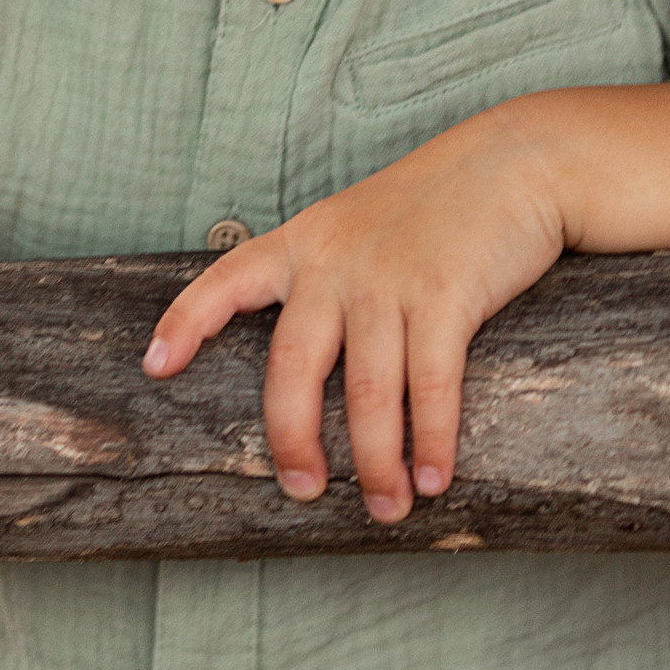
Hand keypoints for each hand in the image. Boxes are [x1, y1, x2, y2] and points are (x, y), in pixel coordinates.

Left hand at [144, 107, 569, 523]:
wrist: (514, 162)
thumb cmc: (434, 205)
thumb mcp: (359, 224)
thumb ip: (325, 276)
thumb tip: (312, 362)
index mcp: (302, 243)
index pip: (225, 281)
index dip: (186, 322)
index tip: (155, 366)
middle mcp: (334, 262)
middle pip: (293, 368)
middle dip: (293, 441)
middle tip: (303, 490)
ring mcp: (390, 279)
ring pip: (368, 391)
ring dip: (377, 462)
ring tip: (386, 507)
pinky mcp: (447, 295)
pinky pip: (431, 384)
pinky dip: (432, 440)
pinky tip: (432, 478)